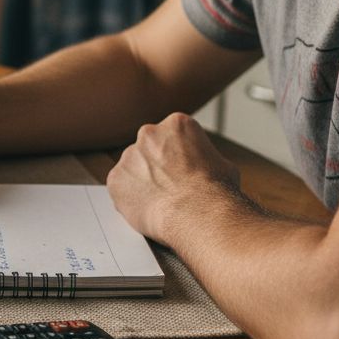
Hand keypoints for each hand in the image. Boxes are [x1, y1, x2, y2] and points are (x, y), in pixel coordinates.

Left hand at [107, 113, 241, 243]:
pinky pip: (120, 188)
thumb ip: (204, 159)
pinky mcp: (115, 179)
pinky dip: (130, 198)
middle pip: (149, 149)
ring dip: (142, 181)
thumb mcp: (223, 164)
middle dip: (157, 166)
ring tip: (161, 202)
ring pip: (133, 169)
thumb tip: (204, 167)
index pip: (172, 136)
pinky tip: (149, 209)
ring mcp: (129, 156)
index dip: (178, 156)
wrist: (198, 214)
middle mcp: (148, 133)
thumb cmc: (216, 191)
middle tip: (169, 186)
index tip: (182, 170)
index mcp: (176, 124)